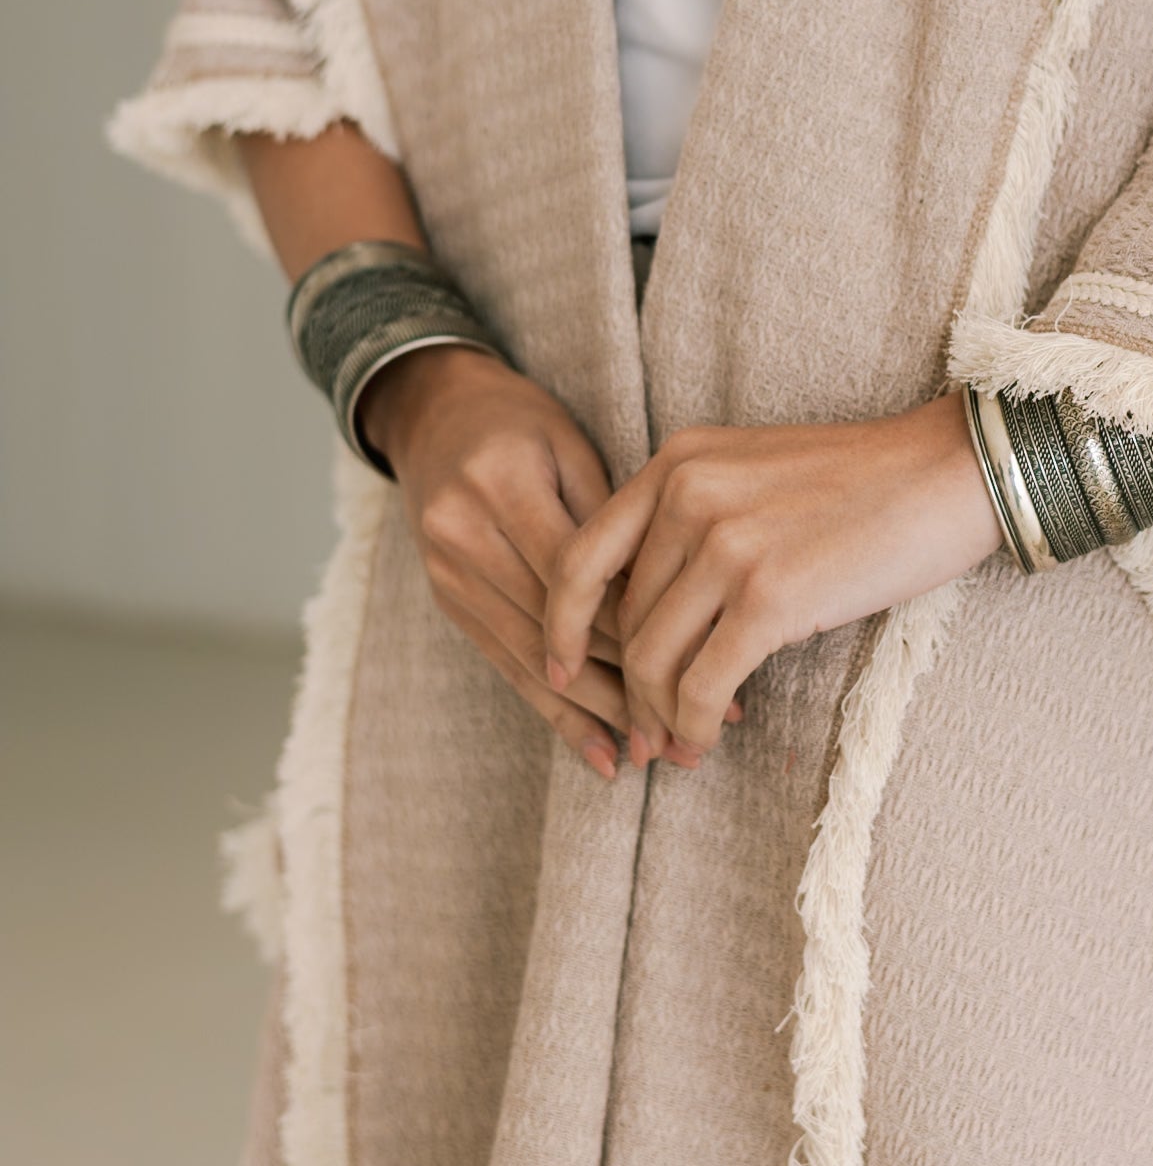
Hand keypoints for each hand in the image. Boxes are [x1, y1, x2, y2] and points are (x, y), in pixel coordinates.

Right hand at [362, 346, 703, 779]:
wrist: (431, 412)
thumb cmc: (521, 420)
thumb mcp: (569, 444)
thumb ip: (610, 517)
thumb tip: (668, 598)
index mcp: (501, 484)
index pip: (579, 575)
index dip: (642, 621)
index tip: (707, 656)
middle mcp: (464, 536)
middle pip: (556, 627)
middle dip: (627, 681)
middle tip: (691, 723)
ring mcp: (449, 576)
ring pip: (533, 659)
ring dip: (598, 711)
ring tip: (656, 749)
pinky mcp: (448, 603)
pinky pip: (508, 668)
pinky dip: (557, 714)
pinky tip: (600, 752)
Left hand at [544, 394, 1003, 762]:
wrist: (946, 473)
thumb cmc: (860, 483)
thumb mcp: (752, 472)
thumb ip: (690, 518)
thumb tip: (647, 612)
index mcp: (677, 461)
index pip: (581, 554)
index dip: (560, 623)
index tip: (562, 666)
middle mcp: (688, 494)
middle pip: (621, 620)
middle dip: (625, 688)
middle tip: (640, 732)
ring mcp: (726, 544)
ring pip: (653, 659)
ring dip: (659, 717)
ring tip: (676, 748)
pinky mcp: (769, 596)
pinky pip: (702, 683)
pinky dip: (694, 725)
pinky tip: (705, 742)